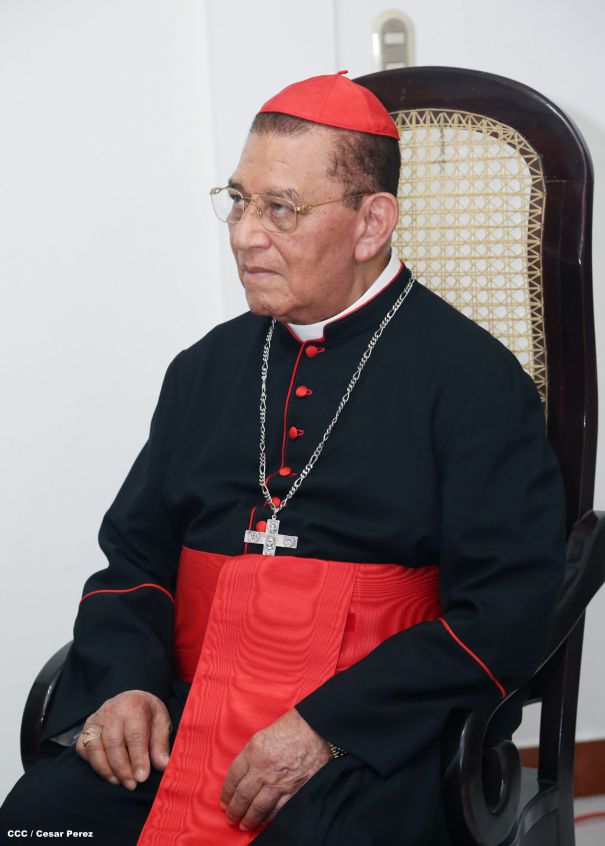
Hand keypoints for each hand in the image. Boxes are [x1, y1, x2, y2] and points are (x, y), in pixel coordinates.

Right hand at [75, 690, 170, 789]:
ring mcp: (96, 720)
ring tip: (119, 782)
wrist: (132, 700)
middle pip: (113, 743)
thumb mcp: (161, 722)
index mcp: (133, 706)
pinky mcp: (85, 729)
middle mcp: (112, 711)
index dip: (138, 758)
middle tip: (131, 784)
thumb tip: (163, 765)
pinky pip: (82, 748)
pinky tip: (106, 772)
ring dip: (106, 769)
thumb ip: (161, 744)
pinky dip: (92, 763)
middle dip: (122, 768)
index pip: (134, 735)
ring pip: (95, 747)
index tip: (141, 777)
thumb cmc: (147, 714)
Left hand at [221, 709, 331, 831]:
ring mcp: (279, 781)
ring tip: (244, 824)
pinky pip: (278, 810)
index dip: (227, 793)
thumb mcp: (262, 736)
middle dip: (234, 810)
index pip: (233, 777)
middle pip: (242, 796)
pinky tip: (264, 821)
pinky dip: (269, 819)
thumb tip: (242, 775)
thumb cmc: (290, 727)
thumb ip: (251, 755)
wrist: (316, 728)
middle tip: (231, 817)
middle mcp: (263, 768)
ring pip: (258, 807)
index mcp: (253, 751)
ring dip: (249, 819)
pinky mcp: (294, 790)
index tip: (225, 802)